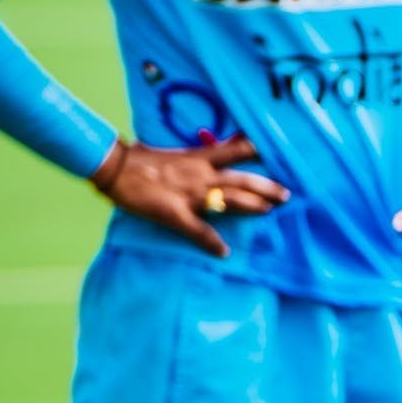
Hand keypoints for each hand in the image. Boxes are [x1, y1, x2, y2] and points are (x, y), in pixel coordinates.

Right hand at [91, 134, 286, 258]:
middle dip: (266, 186)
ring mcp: (191, 195)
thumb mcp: (171, 152)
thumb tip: (208, 151)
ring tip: (269, 212)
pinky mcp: (176, 214)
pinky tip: (224, 252)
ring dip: (252, 206)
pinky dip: (212, 243)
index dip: (256, 152)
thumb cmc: (138, 158)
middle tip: (287, 194)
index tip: (275, 154)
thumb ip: (192, 155)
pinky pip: (199, 231)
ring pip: (230, 200)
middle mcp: (201, 175)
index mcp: (198, 158)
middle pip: (242, 179)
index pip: (235, 150)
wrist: (115, 167)